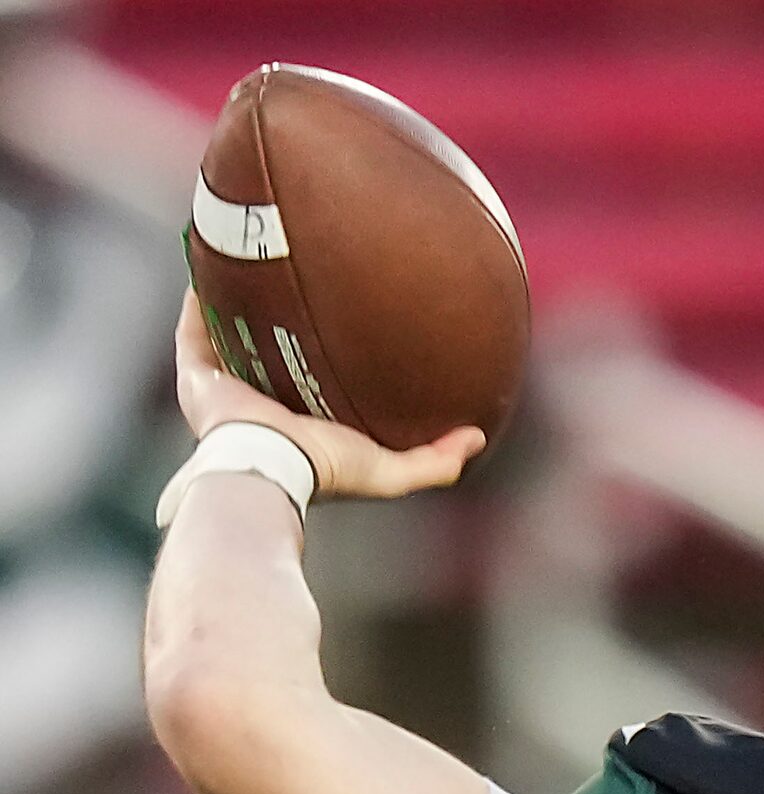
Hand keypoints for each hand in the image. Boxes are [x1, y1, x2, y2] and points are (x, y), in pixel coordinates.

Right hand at [173, 291, 483, 498]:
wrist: (272, 467)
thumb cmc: (324, 471)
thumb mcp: (389, 471)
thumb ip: (434, 459)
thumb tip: (477, 436)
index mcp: (295, 422)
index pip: (307, 381)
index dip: (319, 353)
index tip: (341, 323)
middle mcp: (256, 403)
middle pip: (266, 351)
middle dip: (278, 321)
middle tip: (298, 281)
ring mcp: (221, 388)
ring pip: (229, 335)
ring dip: (239, 301)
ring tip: (253, 260)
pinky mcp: (196, 375)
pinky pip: (195, 328)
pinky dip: (202, 297)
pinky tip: (215, 263)